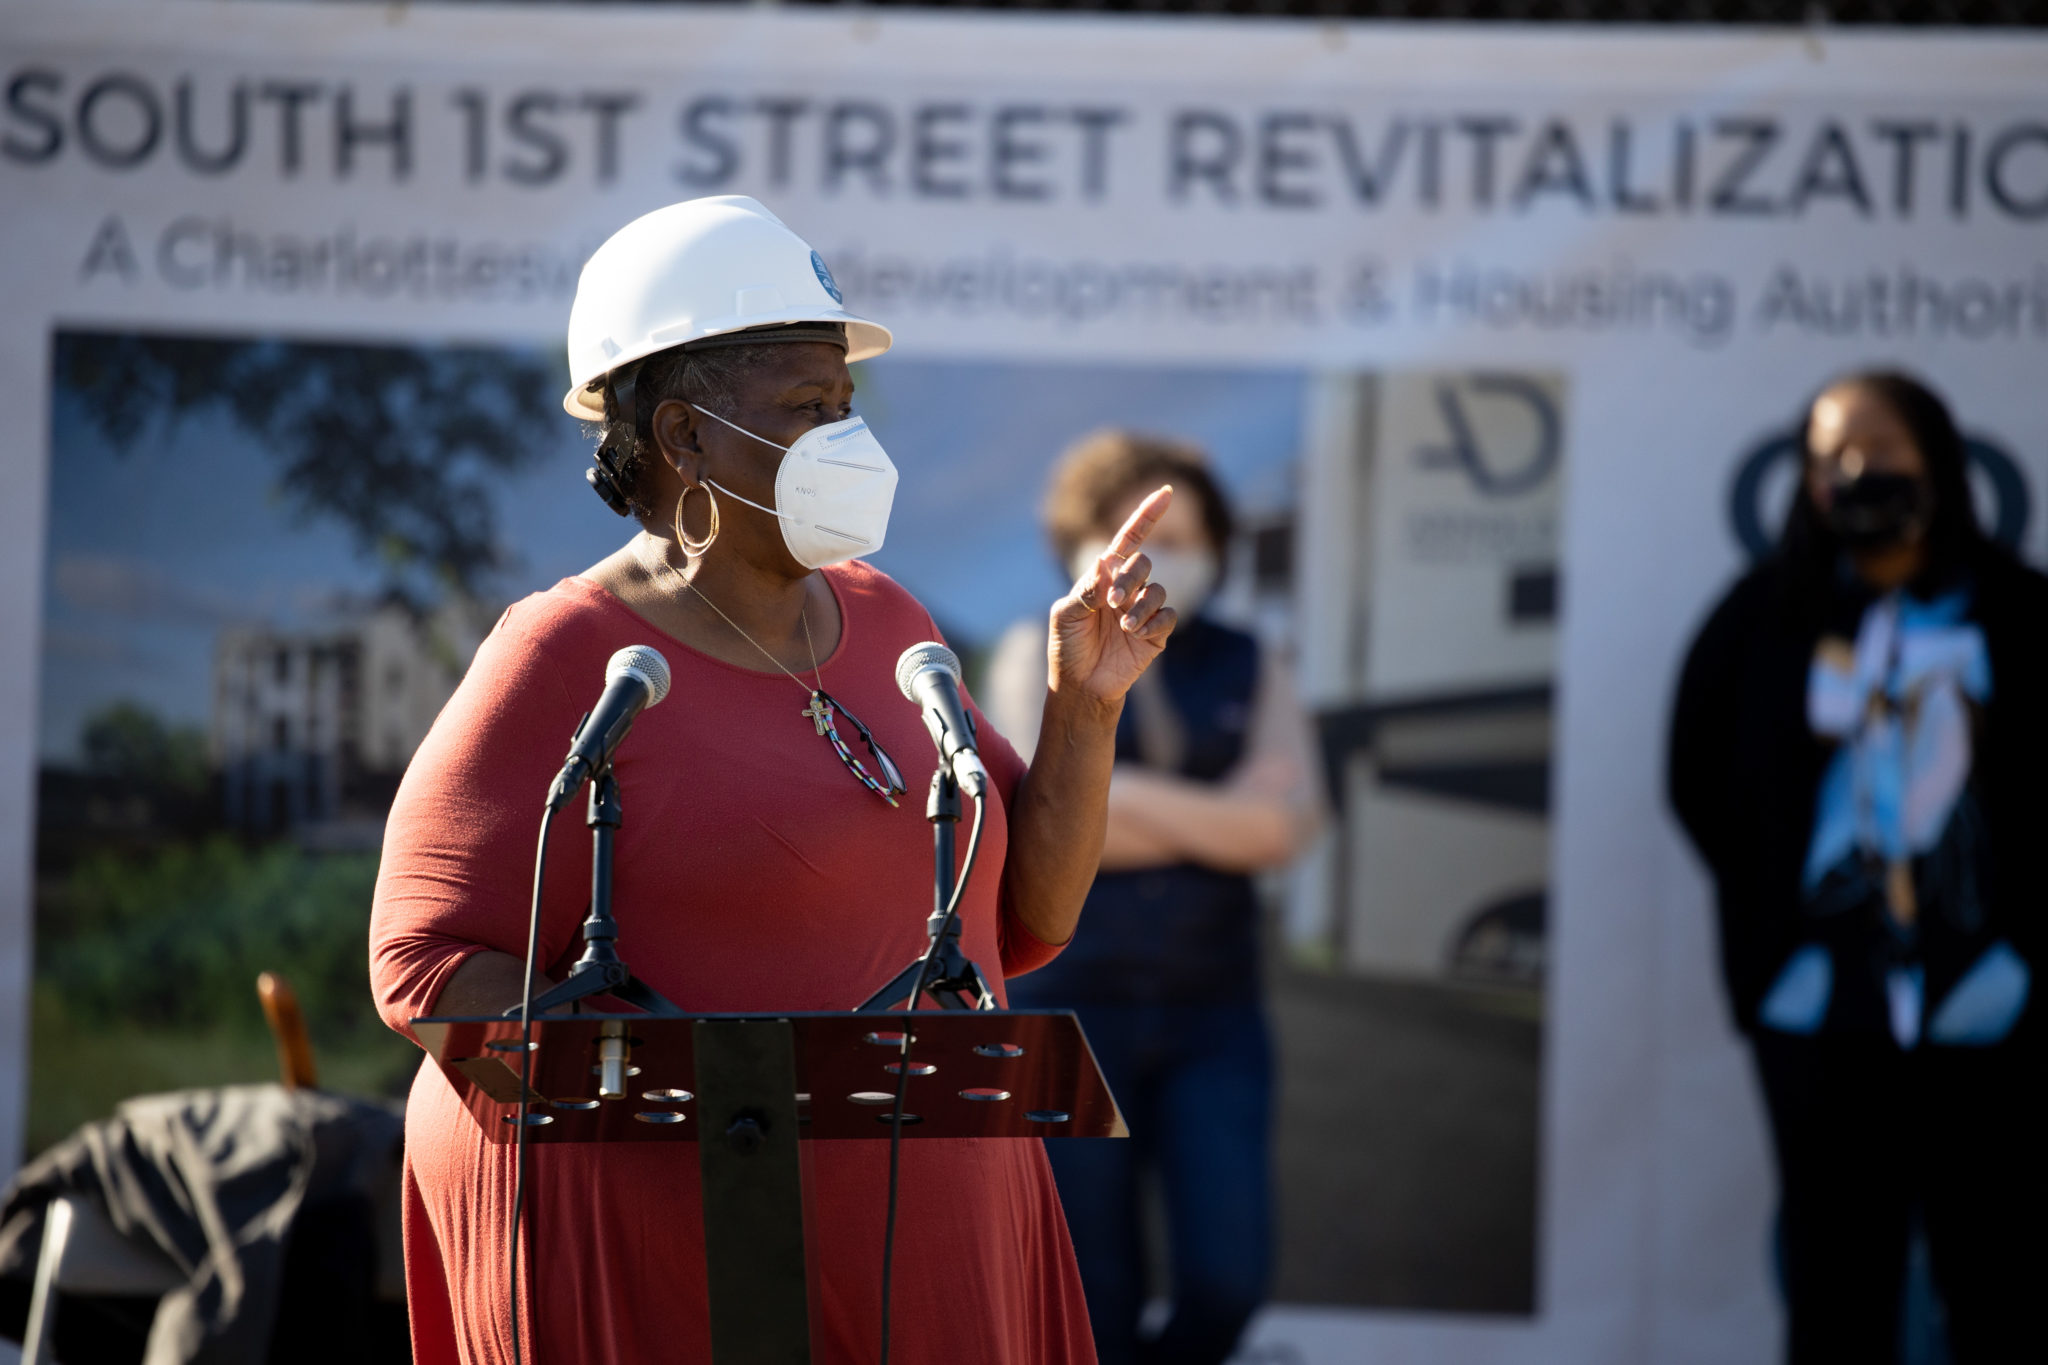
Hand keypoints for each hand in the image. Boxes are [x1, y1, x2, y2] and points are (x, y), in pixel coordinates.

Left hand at [1049, 486, 1177, 707]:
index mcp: (1103, 578)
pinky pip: (1168, 616)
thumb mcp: (1066, 614)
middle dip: (1130, 578)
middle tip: (1112, 601)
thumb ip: (1085, 588)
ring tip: (1124, 626)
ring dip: (1141, 606)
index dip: (1147, 516)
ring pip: (1158, 590)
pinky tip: (1136, 636)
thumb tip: (1105, 561)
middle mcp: (1127, 589)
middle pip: (1143, 563)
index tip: (1166, 492)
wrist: (1080, 685)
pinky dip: (1153, 623)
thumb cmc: (1068, 647)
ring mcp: (1143, 610)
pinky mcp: (1157, 633)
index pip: (1129, 540)